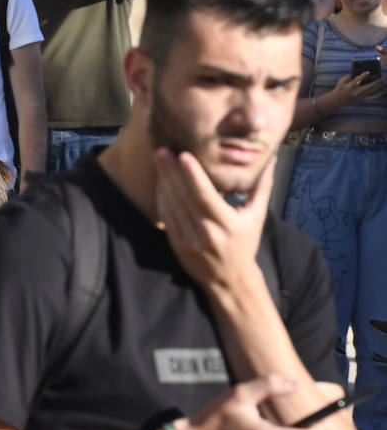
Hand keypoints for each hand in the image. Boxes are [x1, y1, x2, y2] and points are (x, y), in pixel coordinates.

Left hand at [154, 147, 268, 291]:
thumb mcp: (256, 216)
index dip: (193, 175)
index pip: (206, 196)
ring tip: (159, 159)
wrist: (229, 279)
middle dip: (171, 172)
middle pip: (185, 197)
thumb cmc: (244, 243)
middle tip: (162, 150)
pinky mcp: (176, 244)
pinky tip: (160, 181)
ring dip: (164, 181)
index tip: (183, 155)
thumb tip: (270, 159)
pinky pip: (166, 216)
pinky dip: (161, 197)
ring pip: (172, 205)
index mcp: (228, 224)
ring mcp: (189, 240)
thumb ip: (261, 187)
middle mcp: (207, 233)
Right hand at [324, 70, 386, 109]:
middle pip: (368, 87)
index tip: (368, 72)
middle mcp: (356, 92)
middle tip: (383, 78)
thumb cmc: (340, 88)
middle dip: (376, 83)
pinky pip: (372, 98)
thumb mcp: (341, 81)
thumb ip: (348, 76)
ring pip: (371, 92)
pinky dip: (378, 95)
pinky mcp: (362, 99)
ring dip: (379, 87)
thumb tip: (356, 73)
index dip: (362, 76)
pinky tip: (383, 92)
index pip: (356, 80)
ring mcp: (360, 97)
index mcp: (349, 87)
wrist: (338, 100)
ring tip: (384, 82)